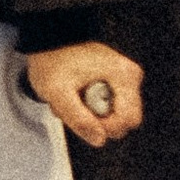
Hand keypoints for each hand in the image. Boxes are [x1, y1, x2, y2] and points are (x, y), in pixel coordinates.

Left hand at [22, 42, 144, 149]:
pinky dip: (91, 106)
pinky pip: (110, 105)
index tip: (85, 116)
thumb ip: (78, 119)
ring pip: (116, 114)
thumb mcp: (58, 93)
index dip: (106, 126)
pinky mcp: (116, 81)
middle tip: (77, 105)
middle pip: (124, 119)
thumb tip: (98, 139)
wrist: (50, 40)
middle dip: (99, 121)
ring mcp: (124, 78)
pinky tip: (77, 95)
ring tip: (73, 99)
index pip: (129, 119)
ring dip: (92, 114)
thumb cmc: (53, 59)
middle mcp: (129, 76)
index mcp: (123, 76)